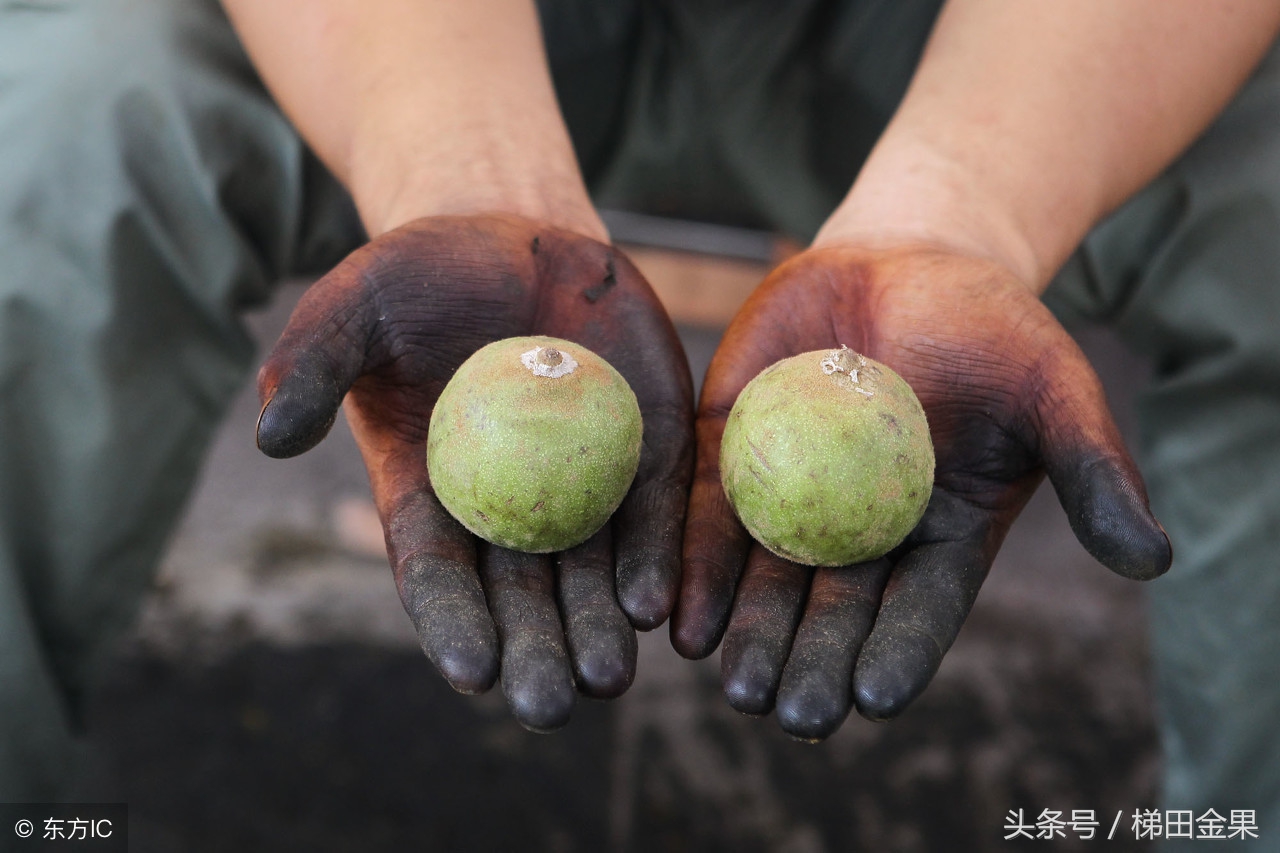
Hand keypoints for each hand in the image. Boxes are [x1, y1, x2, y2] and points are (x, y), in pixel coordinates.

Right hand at [255, 214, 693, 731]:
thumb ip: (310, 363)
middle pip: (521, 596)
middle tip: (549, 707)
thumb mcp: (353, 306)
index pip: (439, 575)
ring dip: (599, 630)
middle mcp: (507, 506)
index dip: (453, 624)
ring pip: (590, 575)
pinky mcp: (640, 453)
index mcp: (431, 494)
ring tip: (610, 677)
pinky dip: (654, 560)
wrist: (514, 236)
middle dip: (535, 653)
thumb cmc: (418, 277)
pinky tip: (657, 605)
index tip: (472, 672)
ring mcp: (580, 485)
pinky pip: (650, 515)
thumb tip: (270, 437)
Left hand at [671, 245, 1169, 739]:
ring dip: (746, 631)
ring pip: (764, 577)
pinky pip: (709, 511)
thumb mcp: (1054, 390)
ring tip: (732, 680)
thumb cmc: (994, 327)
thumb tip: (1153, 561)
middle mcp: (860, 532)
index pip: (918, 611)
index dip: (897, 654)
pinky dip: (693, 560)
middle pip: (833, 611)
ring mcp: (792, 494)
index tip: (872, 699)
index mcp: (938, 536)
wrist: (909, 258)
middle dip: (809, 662)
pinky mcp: (735, 450)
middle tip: (788, 712)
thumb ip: (1092, 471)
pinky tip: (673, 609)